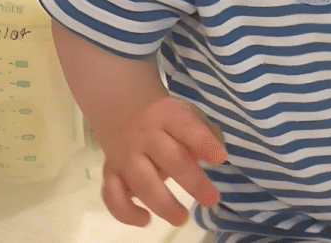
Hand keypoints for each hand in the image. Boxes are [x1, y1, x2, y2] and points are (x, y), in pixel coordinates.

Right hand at [99, 96, 227, 226]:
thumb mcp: (187, 114)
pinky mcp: (110, 172)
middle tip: (212, 200)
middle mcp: (145, 136)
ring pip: (141, 182)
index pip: (186, 127)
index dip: (203, 143)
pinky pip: (113, 195)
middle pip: (169, 159)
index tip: (221, 159)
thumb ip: (205, 132)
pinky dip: (126, 212)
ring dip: (163, 204)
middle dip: (193, 182)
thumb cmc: (166, 120)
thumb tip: (218, 154)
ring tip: (182, 218)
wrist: (122, 111)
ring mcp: (126, 155)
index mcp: (168, 116)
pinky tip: (145, 219)